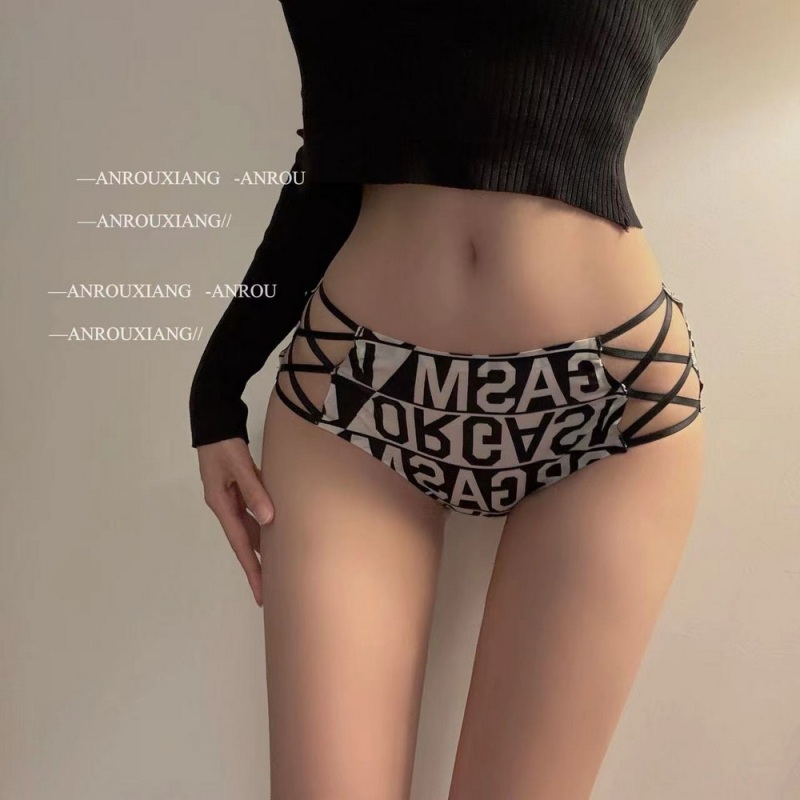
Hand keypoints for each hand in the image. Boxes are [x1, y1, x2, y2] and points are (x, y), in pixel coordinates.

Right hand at [196, 437, 273, 606]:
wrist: (214, 420)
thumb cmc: (223, 442)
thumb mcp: (238, 465)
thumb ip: (253, 491)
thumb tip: (268, 520)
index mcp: (221, 504)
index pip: (239, 544)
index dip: (252, 569)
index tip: (261, 593)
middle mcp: (225, 505)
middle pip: (244, 541)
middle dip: (257, 566)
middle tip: (273, 591)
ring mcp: (231, 496)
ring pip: (249, 528)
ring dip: (261, 546)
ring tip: (278, 567)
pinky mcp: (239, 487)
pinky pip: (252, 512)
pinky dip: (263, 524)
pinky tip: (276, 531)